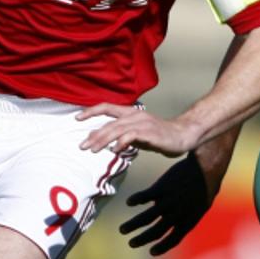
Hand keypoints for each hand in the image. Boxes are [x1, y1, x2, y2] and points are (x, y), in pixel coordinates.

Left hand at [77, 104, 201, 157]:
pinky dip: (121, 142)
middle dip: (94, 135)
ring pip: (117, 129)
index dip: (91, 111)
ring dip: (103, 140)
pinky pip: (132, 136)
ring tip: (93, 150)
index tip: (77, 118)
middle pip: (109, 123)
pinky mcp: (150, 132)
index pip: (107, 108)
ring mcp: (142, 123)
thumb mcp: (136, 133)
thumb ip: (120, 134)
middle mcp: (135, 115)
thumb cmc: (158, 135)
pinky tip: (114, 150)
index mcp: (130, 112)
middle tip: (82, 146)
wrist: (182, 135)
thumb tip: (101, 138)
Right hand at [118, 153, 217, 255]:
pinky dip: (136, 200)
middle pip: (156, 231)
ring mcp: (168, 201)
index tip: (151, 252)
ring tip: (122, 230)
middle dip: (142, 239)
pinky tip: (129, 202)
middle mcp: (177, 214)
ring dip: (133, 225)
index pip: (173, 239)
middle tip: (131, 243)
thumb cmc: (206, 184)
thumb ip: (186, 215)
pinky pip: (145, 197)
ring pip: (146, 218)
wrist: (206, 166)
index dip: (162, 247)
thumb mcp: (201, 205)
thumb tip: (170, 217)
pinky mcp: (162, 188)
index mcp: (188, 220)